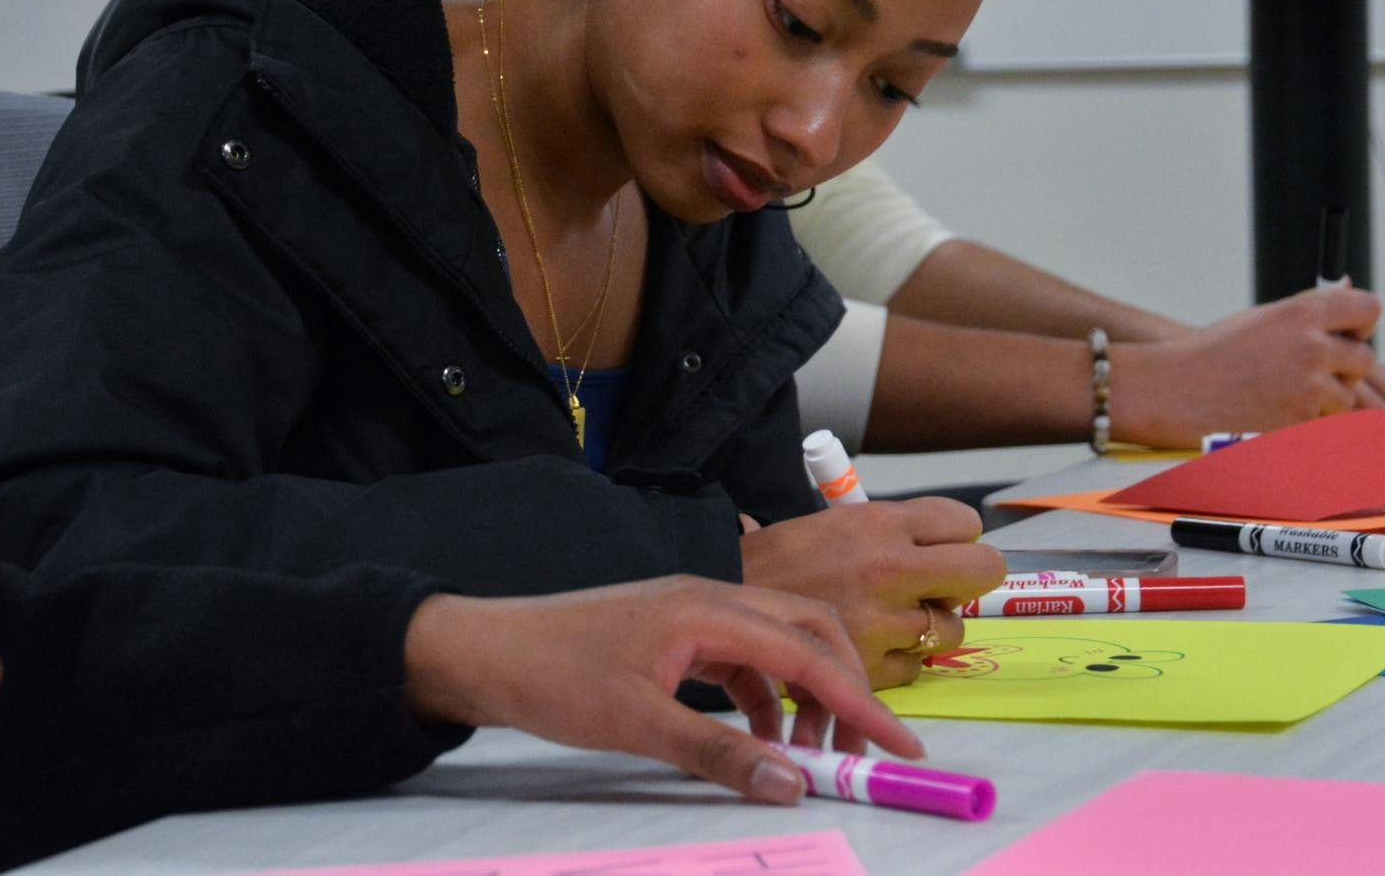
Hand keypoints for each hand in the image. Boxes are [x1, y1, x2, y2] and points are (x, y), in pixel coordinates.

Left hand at [402, 576, 921, 806]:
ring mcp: (694, 613)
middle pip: (810, 633)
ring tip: (811, 757)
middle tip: (864, 753)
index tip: (902, 745)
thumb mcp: (637, 723)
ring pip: (780, 647)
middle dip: (847, 690)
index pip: (809, 652)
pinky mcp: (677, 634)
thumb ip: (719, 753)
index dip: (862, 701)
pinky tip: (762, 738)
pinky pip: (745, 659)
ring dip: (806, 698)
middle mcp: (712, 598)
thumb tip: (793, 784)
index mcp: (709, 608)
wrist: (483, 649)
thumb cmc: (550, 676)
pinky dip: (767, 697)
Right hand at [740, 499, 1003, 687]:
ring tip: (889, 621)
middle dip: (968, 581)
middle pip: (980, 571)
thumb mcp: (837, 523)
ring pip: (949, 629)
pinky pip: (916, 667)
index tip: (945, 549)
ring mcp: (882, 621)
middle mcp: (888, 568)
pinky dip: (898, 662)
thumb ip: (893, 535)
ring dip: (928, 628)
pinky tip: (869, 648)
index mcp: (879, 523)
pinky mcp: (870, 668)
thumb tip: (948, 551)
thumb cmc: (780, 562)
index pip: (964, 523)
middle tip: (945, 588)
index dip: (959, 538)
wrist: (725, 605)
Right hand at [1110, 289, 1384, 445]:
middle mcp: (1311, 348)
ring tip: (1282, 392)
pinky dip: (1305, 420)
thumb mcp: (1261, 318)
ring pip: (1346, 396)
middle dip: (1344, 366)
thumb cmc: (1214, 352)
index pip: (1368, 308)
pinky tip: (1271, 410)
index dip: (1361, 322)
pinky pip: (1322, 423)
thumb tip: (1348, 288)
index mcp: (1301, 312)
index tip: (1348, 332)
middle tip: (1310, 370)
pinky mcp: (1300, 424)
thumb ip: (1308, 310)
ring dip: (1326, 398)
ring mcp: (1308, 390)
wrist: (1173, 392)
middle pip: (1364, 358)